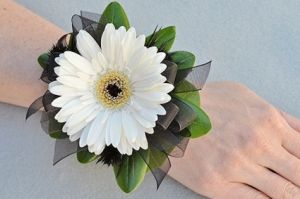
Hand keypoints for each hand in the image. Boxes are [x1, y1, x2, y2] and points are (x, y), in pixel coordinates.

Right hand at [169, 81, 299, 198]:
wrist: (165, 113)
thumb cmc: (204, 101)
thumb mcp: (243, 95)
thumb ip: (276, 115)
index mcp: (267, 121)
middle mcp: (256, 145)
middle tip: (296, 181)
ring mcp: (237, 167)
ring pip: (284, 194)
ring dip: (291, 195)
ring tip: (287, 192)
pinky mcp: (217, 185)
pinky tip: (269, 197)